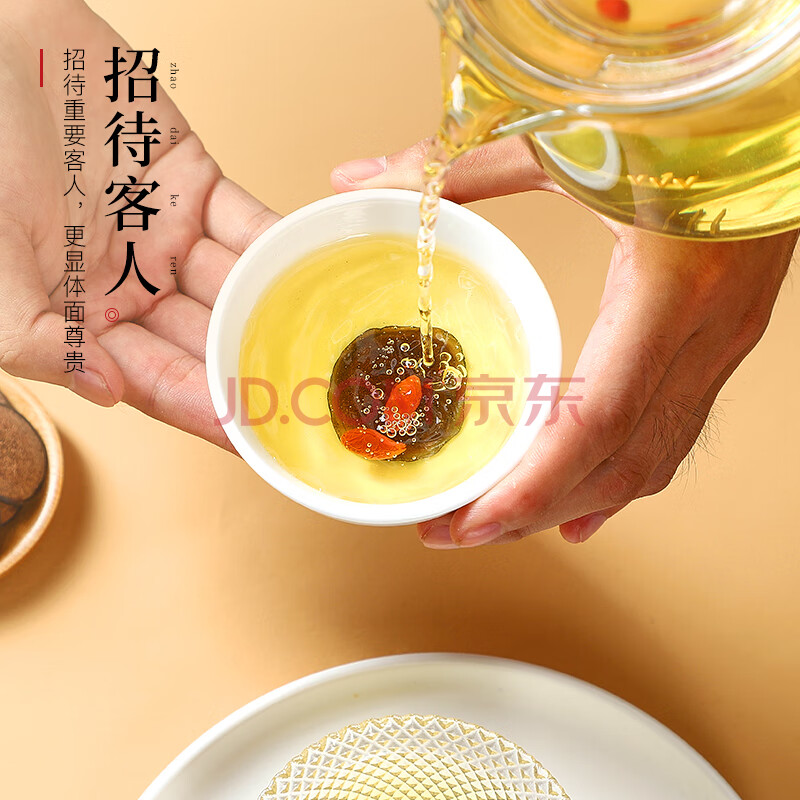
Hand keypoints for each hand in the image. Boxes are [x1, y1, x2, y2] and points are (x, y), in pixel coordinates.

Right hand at [0, 0, 278, 447]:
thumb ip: (34, 336)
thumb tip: (105, 390)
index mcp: (83, 315)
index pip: (159, 380)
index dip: (208, 409)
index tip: (258, 437)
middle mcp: (131, 284)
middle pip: (210, 339)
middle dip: (258, 370)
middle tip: (314, 402)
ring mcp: (165, 232)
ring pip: (236, 285)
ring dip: (281, 316)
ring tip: (333, 349)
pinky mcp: (191, 181)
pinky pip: (245, 222)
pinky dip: (279, 246)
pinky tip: (317, 275)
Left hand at [331, 137, 797, 545]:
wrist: (771, 98)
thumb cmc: (679, 111)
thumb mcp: (564, 141)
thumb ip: (457, 166)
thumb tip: (360, 180)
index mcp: (666, 287)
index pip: (594, 421)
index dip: (529, 487)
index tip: (466, 521)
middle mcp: (705, 333)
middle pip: (617, 463)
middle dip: (534, 513)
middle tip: (455, 531)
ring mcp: (724, 345)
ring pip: (652, 462)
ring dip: (576, 505)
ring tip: (505, 527)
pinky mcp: (722, 343)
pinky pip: (675, 435)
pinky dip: (622, 480)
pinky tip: (584, 508)